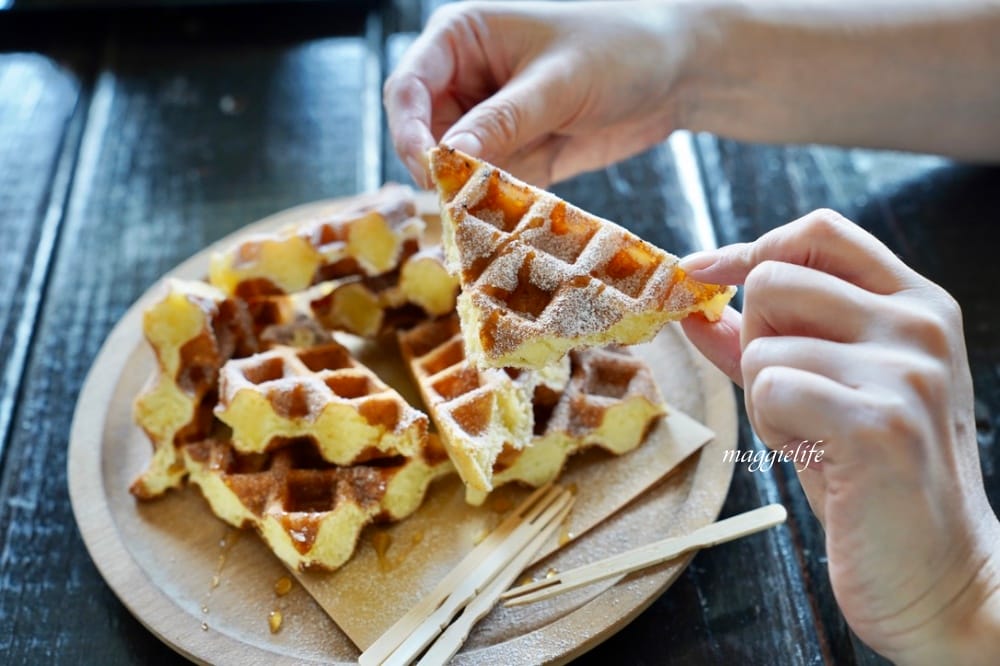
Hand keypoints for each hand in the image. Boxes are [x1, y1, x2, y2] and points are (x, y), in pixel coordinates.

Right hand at [384, 0, 699, 186]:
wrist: (681, 70)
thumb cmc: (622, 47)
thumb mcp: (558, 82)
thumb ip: (501, 120)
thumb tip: (445, 157)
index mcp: (462, 38)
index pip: (408, 87)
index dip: (407, 131)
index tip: (427, 170)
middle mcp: (467, 79)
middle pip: (426, 135)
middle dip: (441, 171)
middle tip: (461, 204)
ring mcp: (492, 121)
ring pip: (457, 168)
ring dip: (470, 194)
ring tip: (492, 217)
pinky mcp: (517, 154)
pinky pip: (491, 187)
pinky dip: (499, 205)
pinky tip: (515, 218)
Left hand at [679, 209, 999, 663]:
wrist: (936, 572)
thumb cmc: (871, 475)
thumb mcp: (820, 387)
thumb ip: (762, 338)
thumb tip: (692, 303)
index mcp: (914, 303)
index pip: (819, 232)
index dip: (749, 247)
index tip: (701, 272)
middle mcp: (919, 323)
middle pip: (776, 277)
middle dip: (757, 339)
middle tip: (793, 395)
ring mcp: (906, 370)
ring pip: (763, 343)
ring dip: (765, 397)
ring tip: (814, 435)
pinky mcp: (879, 422)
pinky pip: (769, 387)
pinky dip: (772, 427)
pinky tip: (817, 456)